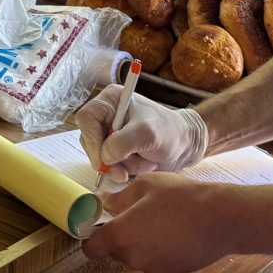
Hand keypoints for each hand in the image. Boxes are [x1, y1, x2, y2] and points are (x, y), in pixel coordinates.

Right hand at [76, 87, 207, 182]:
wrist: (186, 145)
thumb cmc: (169, 131)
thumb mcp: (147, 134)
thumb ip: (122, 143)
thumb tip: (103, 157)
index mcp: (111, 101)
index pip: (86, 119)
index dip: (91, 141)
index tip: (103, 161)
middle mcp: (107, 117)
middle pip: (90, 141)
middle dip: (109, 160)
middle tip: (125, 172)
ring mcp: (111, 135)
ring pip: (100, 158)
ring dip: (122, 167)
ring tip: (144, 161)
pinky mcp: (117, 151)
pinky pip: (110, 167)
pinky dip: (126, 171)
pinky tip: (143, 165)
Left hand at [83, 173, 223, 272]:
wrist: (219, 219)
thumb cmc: (180, 198)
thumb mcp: (145, 185)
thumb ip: (119, 197)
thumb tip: (105, 202)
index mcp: (121, 235)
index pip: (90, 248)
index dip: (90, 237)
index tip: (96, 226)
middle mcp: (133, 257)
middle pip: (114, 250)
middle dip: (120, 234)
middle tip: (136, 214)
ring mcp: (153, 267)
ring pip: (135, 255)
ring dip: (140, 242)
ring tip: (158, 220)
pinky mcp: (170, 272)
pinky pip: (154, 260)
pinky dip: (157, 249)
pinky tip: (172, 231)